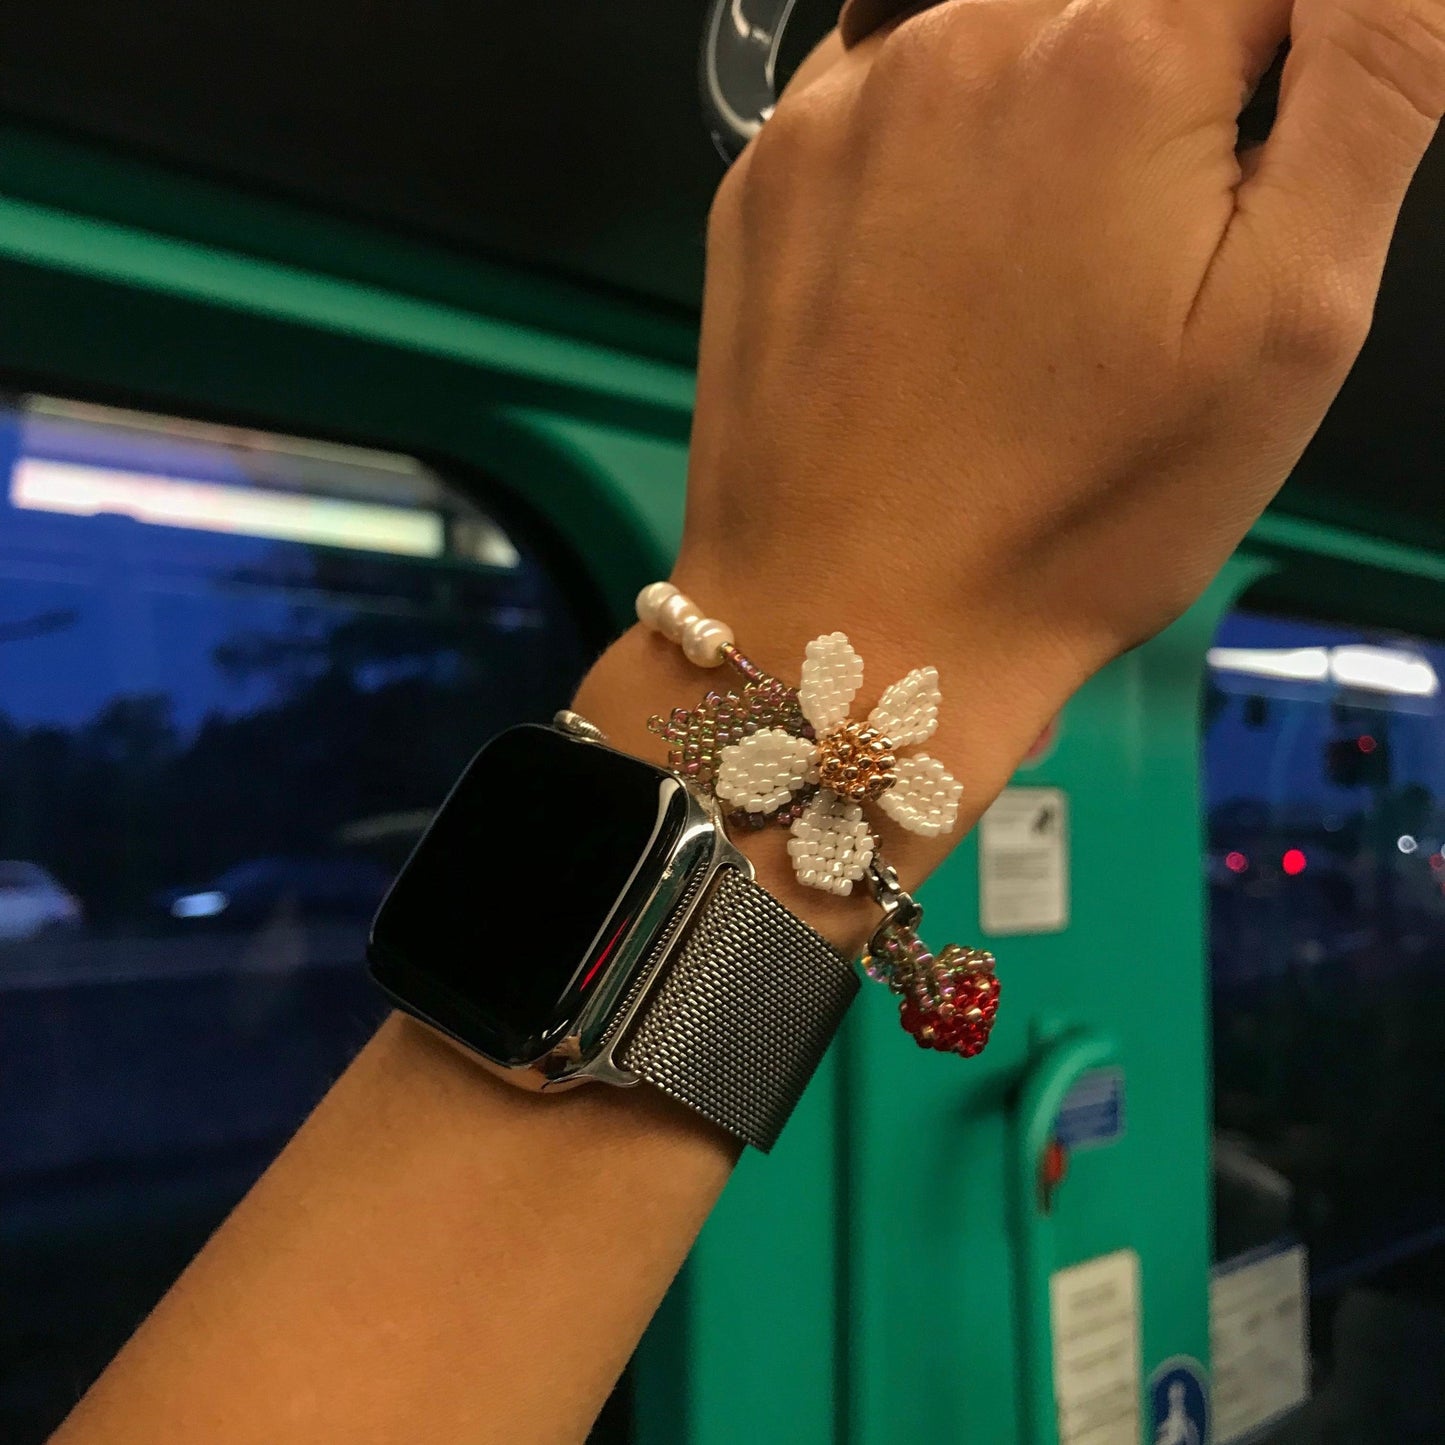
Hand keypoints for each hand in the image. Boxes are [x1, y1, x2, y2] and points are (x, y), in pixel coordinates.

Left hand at [579, 0, 1443, 932]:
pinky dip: (931, 133)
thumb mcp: (1291, 319)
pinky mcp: (766, 172)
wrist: (857, 627)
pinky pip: (878, 83)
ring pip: (994, 22)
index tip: (1236, 192)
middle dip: (1162, 86)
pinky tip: (941, 258)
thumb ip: (1373, 85)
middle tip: (1135, 248)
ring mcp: (845, 99)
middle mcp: (969, 31)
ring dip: (1045, 101)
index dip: (1273, 76)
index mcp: (1125, 50)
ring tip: (1038, 267)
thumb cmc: (1083, 510)